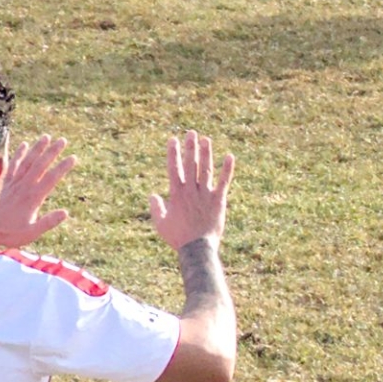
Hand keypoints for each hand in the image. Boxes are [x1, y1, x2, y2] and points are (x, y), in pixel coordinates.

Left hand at [0, 134, 75, 247]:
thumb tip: (65, 213)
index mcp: (33, 198)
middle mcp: (23, 187)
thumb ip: (48, 222)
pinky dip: (18, 154)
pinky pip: (11, 165)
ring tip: (46, 137)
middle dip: (52, 151)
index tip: (73, 158)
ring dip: (37, 148)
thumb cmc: (10, 234)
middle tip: (63, 140)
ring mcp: (13, 183)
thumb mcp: (32, 233)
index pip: (51, 178)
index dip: (63, 167)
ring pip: (27, 161)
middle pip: (40, 165)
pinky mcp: (4, 183)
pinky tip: (24, 145)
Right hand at [149, 130, 233, 251]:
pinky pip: (223, 182)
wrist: (197, 248)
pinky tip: (229, 157)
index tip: (173, 140)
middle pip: (190, 164)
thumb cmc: (178, 238)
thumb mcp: (161, 224)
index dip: (173, 153)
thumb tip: (153, 195)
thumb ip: (157, 208)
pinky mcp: (218, 201)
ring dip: (206, 153)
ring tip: (206, 139)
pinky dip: (227, 169)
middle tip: (191, 133)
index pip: (173, 168)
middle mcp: (191, 190)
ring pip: (205, 169)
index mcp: (176, 194)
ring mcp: (205, 194)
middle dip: (190, 148)